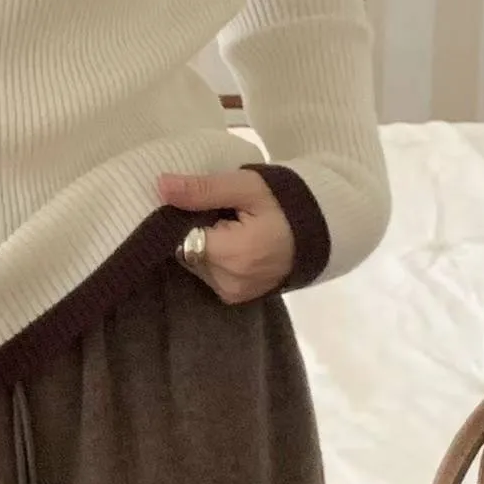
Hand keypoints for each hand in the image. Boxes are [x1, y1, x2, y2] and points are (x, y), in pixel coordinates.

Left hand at [158, 170, 294, 304]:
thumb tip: (161, 186)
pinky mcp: (236, 297)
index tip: (203, 203)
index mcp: (231, 255)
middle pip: (185, 251)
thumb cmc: (283, 203)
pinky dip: (214, 258)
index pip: (180, 236)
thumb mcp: (246, 187)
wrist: (322, 230)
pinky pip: (208, 274)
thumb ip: (203, 189)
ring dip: (204, 245)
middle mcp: (229, 282)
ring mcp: (233, 294)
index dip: (186, 216)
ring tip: (230, 228)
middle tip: (222, 213)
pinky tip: (232, 244)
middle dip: (195, 230)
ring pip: (194, 263)